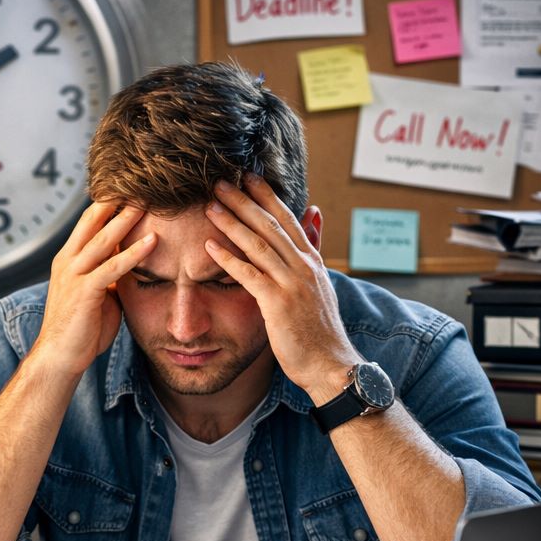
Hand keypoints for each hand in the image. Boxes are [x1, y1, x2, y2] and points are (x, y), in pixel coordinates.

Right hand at [32, 203, 155, 377]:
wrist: (59, 356)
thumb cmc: (80, 329)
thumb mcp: (97, 294)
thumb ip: (109, 275)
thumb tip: (129, 263)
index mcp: (68, 259)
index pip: (88, 221)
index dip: (108, 203)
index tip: (132, 187)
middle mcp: (67, 261)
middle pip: (92, 221)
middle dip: (117, 201)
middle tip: (142, 182)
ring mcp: (73, 275)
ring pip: (102, 239)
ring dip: (126, 219)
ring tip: (149, 202)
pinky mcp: (83, 292)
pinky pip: (111, 268)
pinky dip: (133, 253)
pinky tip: (152, 242)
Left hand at [202, 174, 357, 401]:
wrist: (331, 364)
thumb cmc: (319, 330)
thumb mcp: (319, 284)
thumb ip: (312, 249)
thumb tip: (314, 212)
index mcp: (312, 261)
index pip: (288, 219)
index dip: (267, 196)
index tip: (248, 176)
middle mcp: (304, 266)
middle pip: (271, 224)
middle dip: (245, 200)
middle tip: (220, 181)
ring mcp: (292, 283)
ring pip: (259, 244)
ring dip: (232, 222)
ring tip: (210, 205)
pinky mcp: (278, 303)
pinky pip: (249, 274)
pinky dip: (229, 258)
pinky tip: (209, 246)